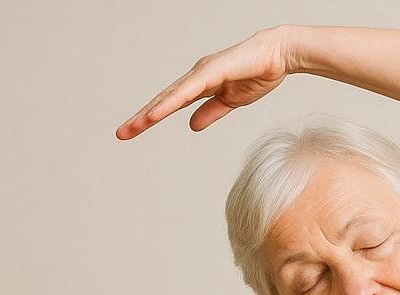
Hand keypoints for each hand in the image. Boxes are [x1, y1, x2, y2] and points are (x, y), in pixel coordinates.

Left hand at [116, 26, 294, 139]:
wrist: (277, 56)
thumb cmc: (257, 74)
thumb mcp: (231, 102)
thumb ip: (211, 112)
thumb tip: (192, 125)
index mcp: (199, 85)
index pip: (171, 104)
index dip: (152, 117)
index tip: (135, 131)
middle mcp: (194, 77)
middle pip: (163, 100)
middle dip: (142, 117)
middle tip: (122, 133)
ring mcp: (200, 73)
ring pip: (170, 96)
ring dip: (150, 112)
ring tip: (132, 127)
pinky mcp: (210, 71)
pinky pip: (186, 91)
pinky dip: (169, 104)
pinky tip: (155, 115)